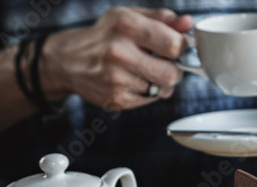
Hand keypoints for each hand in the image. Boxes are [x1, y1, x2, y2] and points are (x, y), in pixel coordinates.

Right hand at [41, 7, 193, 109]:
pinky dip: (150, 93)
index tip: (178, 49)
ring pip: (162, 89)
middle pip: (171, 73)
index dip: (182, 49)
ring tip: (148, 72)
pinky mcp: (116, 98)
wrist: (67, 60)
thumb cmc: (105, 36)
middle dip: (176, 70)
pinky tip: (136, 82)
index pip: (173, 44)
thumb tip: (189, 23)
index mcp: (125, 25)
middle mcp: (118, 51)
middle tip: (168, 65)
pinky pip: (150, 99)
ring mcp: (116, 78)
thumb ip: (162, 19)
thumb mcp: (129, 17)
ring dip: (162, 83)